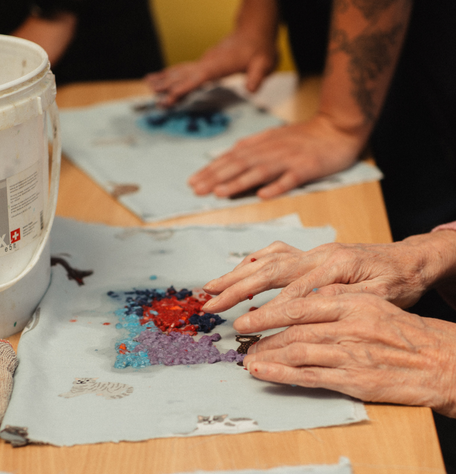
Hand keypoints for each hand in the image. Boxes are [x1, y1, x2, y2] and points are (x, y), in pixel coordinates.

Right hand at [146, 31, 276, 106]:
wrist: (255, 32)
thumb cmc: (260, 49)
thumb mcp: (264, 63)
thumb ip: (257, 76)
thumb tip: (251, 89)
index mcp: (219, 65)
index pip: (197, 78)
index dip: (183, 88)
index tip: (170, 98)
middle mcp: (207, 62)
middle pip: (183, 75)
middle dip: (168, 87)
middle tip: (155, 99)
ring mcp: (204, 62)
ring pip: (180, 70)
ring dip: (165, 78)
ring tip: (148, 84)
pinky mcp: (204, 63)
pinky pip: (184, 70)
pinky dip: (171, 75)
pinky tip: (161, 78)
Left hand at [188, 114, 361, 198]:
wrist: (338, 127)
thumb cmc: (305, 135)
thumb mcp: (275, 136)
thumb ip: (254, 145)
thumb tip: (231, 153)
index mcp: (262, 143)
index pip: (231, 157)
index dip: (211, 169)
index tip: (193, 181)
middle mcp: (271, 150)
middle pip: (240, 164)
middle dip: (215, 177)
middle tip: (196, 190)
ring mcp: (289, 159)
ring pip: (259, 171)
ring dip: (238, 182)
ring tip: (219, 192)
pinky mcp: (307, 168)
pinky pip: (290, 178)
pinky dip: (276, 186)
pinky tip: (262, 195)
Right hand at [202, 231, 455, 312]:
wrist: (409, 259)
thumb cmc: (398, 281)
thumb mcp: (380, 296)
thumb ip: (342, 299)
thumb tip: (307, 306)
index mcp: (334, 265)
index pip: (290, 292)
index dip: (264, 309)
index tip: (241, 324)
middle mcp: (317, 254)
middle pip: (269, 270)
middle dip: (236, 287)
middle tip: (211, 303)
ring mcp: (312, 251)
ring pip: (267, 259)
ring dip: (238, 272)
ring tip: (213, 285)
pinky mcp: (310, 252)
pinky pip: (276, 253)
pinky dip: (254, 261)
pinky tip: (241, 269)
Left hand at [237, 293, 455, 417]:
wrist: (442, 361)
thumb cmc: (406, 331)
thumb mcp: (373, 302)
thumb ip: (339, 300)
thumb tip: (306, 297)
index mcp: (352, 302)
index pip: (300, 302)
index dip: (269, 310)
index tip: (249, 313)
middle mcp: (349, 325)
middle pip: (293, 327)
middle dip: (262, 331)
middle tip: (242, 334)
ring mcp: (351, 353)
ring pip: (297, 350)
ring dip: (268, 353)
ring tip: (248, 356)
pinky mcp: (354, 380)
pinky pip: (310, 375)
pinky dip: (282, 373)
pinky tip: (264, 371)